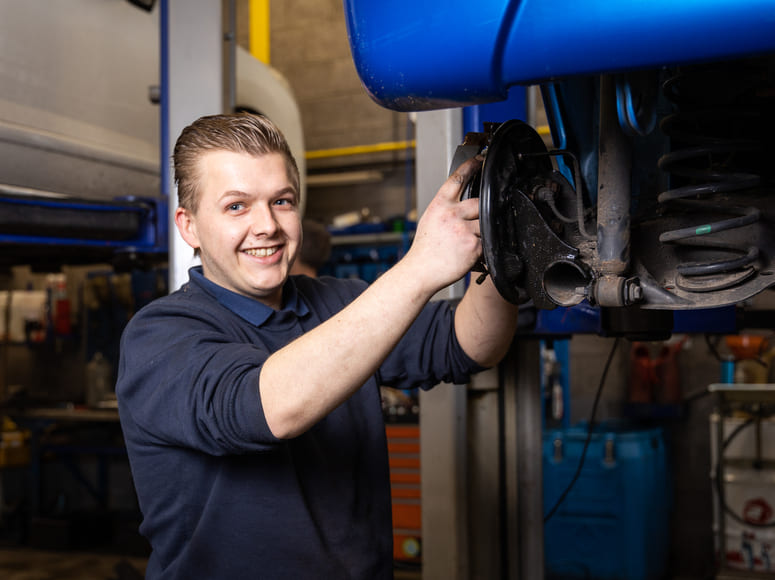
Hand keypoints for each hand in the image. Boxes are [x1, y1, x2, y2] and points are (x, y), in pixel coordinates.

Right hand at [404, 155, 483, 291]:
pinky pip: (486, 241)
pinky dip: (481, 247)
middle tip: (473, 222)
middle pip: (479, 202)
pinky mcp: (473, 245)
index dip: (471, 166)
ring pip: (485, 223)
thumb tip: (462, 201)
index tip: (480, 159)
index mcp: (439, 205)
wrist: (421, 271)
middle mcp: (451, 214)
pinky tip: (468, 252)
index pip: (458, 179)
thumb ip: (446, 208)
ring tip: (466, 242)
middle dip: (481, 211)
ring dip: (480, 232)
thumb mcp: (430, 220)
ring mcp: (463, 229)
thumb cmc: (425, 249)